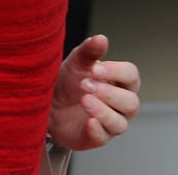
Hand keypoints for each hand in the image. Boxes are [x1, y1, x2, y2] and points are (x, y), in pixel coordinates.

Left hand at [47, 34, 140, 150]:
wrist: (46, 101)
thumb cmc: (67, 81)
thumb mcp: (76, 62)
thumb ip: (89, 51)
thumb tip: (101, 38)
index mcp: (119, 82)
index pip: (131, 76)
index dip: (116, 72)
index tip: (95, 69)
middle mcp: (119, 104)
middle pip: (130, 102)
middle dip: (109, 93)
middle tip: (86, 85)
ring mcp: (110, 123)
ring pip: (120, 123)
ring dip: (103, 111)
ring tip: (84, 100)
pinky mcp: (96, 137)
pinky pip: (104, 138)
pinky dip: (97, 130)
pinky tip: (88, 122)